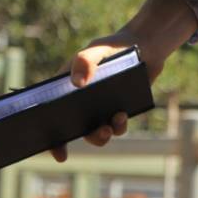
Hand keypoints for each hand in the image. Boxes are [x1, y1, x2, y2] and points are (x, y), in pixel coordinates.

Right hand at [48, 0, 196, 162]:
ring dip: (101, 135)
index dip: (51, 137)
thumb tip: (77, 84)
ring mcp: (100, 108)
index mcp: (66, 88)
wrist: (145, 46)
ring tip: (108, 128)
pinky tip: (122, 115)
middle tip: (96, 133)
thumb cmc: (114, 45)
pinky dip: (118, 125)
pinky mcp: (118, 110)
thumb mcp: (99, 49)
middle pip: (73, 128)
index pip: (51, 113)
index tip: (58, 152)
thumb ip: (85, 61)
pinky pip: (116, 126)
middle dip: (82, 138)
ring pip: (96, 131)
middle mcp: (81, 102)